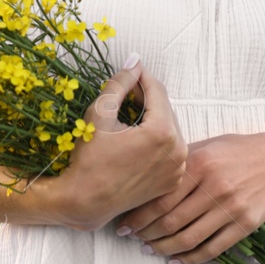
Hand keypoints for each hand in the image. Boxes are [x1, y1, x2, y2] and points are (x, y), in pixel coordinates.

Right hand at [49, 54, 187, 232]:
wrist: (86, 201)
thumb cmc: (89, 157)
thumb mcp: (100, 113)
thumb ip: (120, 84)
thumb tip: (134, 61)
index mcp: (163, 132)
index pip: (157, 91)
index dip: (141, 76)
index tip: (129, 69)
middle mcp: (178, 150)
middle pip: (166, 109)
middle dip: (147, 97)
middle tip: (126, 91)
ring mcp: (178, 168)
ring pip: (169, 128)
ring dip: (153, 117)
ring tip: (129, 113)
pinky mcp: (173, 181)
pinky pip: (169, 149)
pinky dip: (157, 139)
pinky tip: (136, 137)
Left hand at [113, 132, 264, 263]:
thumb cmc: (233, 152)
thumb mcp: (205, 146)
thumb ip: (178, 162)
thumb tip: (143, 180)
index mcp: (199, 164)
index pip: (161, 198)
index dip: (139, 216)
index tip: (124, 226)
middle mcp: (214, 187)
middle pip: (171, 221)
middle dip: (146, 234)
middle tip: (133, 239)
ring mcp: (230, 208)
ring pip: (189, 238)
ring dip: (164, 249)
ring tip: (150, 249)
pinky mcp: (244, 225)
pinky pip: (212, 249)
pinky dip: (190, 258)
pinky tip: (175, 260)